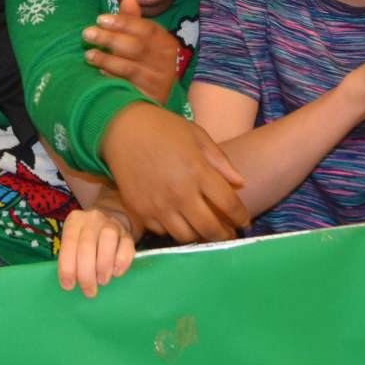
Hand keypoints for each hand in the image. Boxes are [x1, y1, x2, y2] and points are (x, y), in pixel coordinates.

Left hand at [58, 206, 134, 297]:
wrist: (107, 225)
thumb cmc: (85, 241)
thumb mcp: (74, 244)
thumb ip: (70, 258)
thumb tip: (69, 283)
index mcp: (75, 220)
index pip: (69, 243)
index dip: (67, 267)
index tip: (69, 285)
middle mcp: (93, 218)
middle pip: (87, 245)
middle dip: (86, 274)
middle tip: (89, 291)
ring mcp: (112, 224)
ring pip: (108, 242)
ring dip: (103, 267)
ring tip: (102, 281)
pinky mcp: (128, 235)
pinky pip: (126, 248)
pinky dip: (120, 264)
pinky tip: (115, 273)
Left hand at [82, 0, 185, 103]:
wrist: (154, 100)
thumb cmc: (145, 63)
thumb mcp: (142, 40)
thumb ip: (133, 21)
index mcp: (165, 42)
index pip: (146, 29)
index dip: (122, 23)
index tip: (99, 19)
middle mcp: (166, 61)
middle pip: (136, 47)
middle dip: (109, 39)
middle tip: (87, 33)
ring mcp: (158, 81)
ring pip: (130, 68)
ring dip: (106, 59)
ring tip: (88, 54)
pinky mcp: (148, 97)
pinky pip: (127, 86)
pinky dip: (111, 78)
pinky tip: (99, 72)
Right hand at [100, 104, 247, 243]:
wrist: (121, 129)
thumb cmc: (163, 128)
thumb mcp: (197, 135)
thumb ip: (220, 161)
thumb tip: (240, 183)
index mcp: (198, 171)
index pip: (229, 204)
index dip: (241, 216)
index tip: (243, 221)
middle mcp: (180, 192)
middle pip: (210, 228)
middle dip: (224, 235)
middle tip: (228, 234)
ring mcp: (158, 205)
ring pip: (187, 236)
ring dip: (199, 235)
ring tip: (203, 229)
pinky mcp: (140, 211)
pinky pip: (163, 231)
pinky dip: (173, 229)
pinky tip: (178, 220)